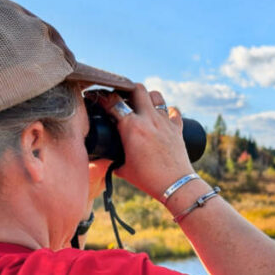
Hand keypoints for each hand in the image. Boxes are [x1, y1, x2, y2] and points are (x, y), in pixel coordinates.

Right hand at [90, 85, 195, 199]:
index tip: (97, 98)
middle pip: (137, 88)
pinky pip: (174, 111)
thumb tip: (103, 159)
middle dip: (126, 89)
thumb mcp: (122, 169)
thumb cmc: (147, 179)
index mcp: (131, 127)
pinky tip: (163, 116)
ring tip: (141, 104)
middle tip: (120, 97)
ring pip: (156, 95)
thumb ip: (111, 160)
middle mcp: (148, 119)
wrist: (175, 185)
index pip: (113, 101)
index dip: (102, 97)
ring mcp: (164, 122)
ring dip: (147, 96)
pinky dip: (168, 111)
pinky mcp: (177, 129)